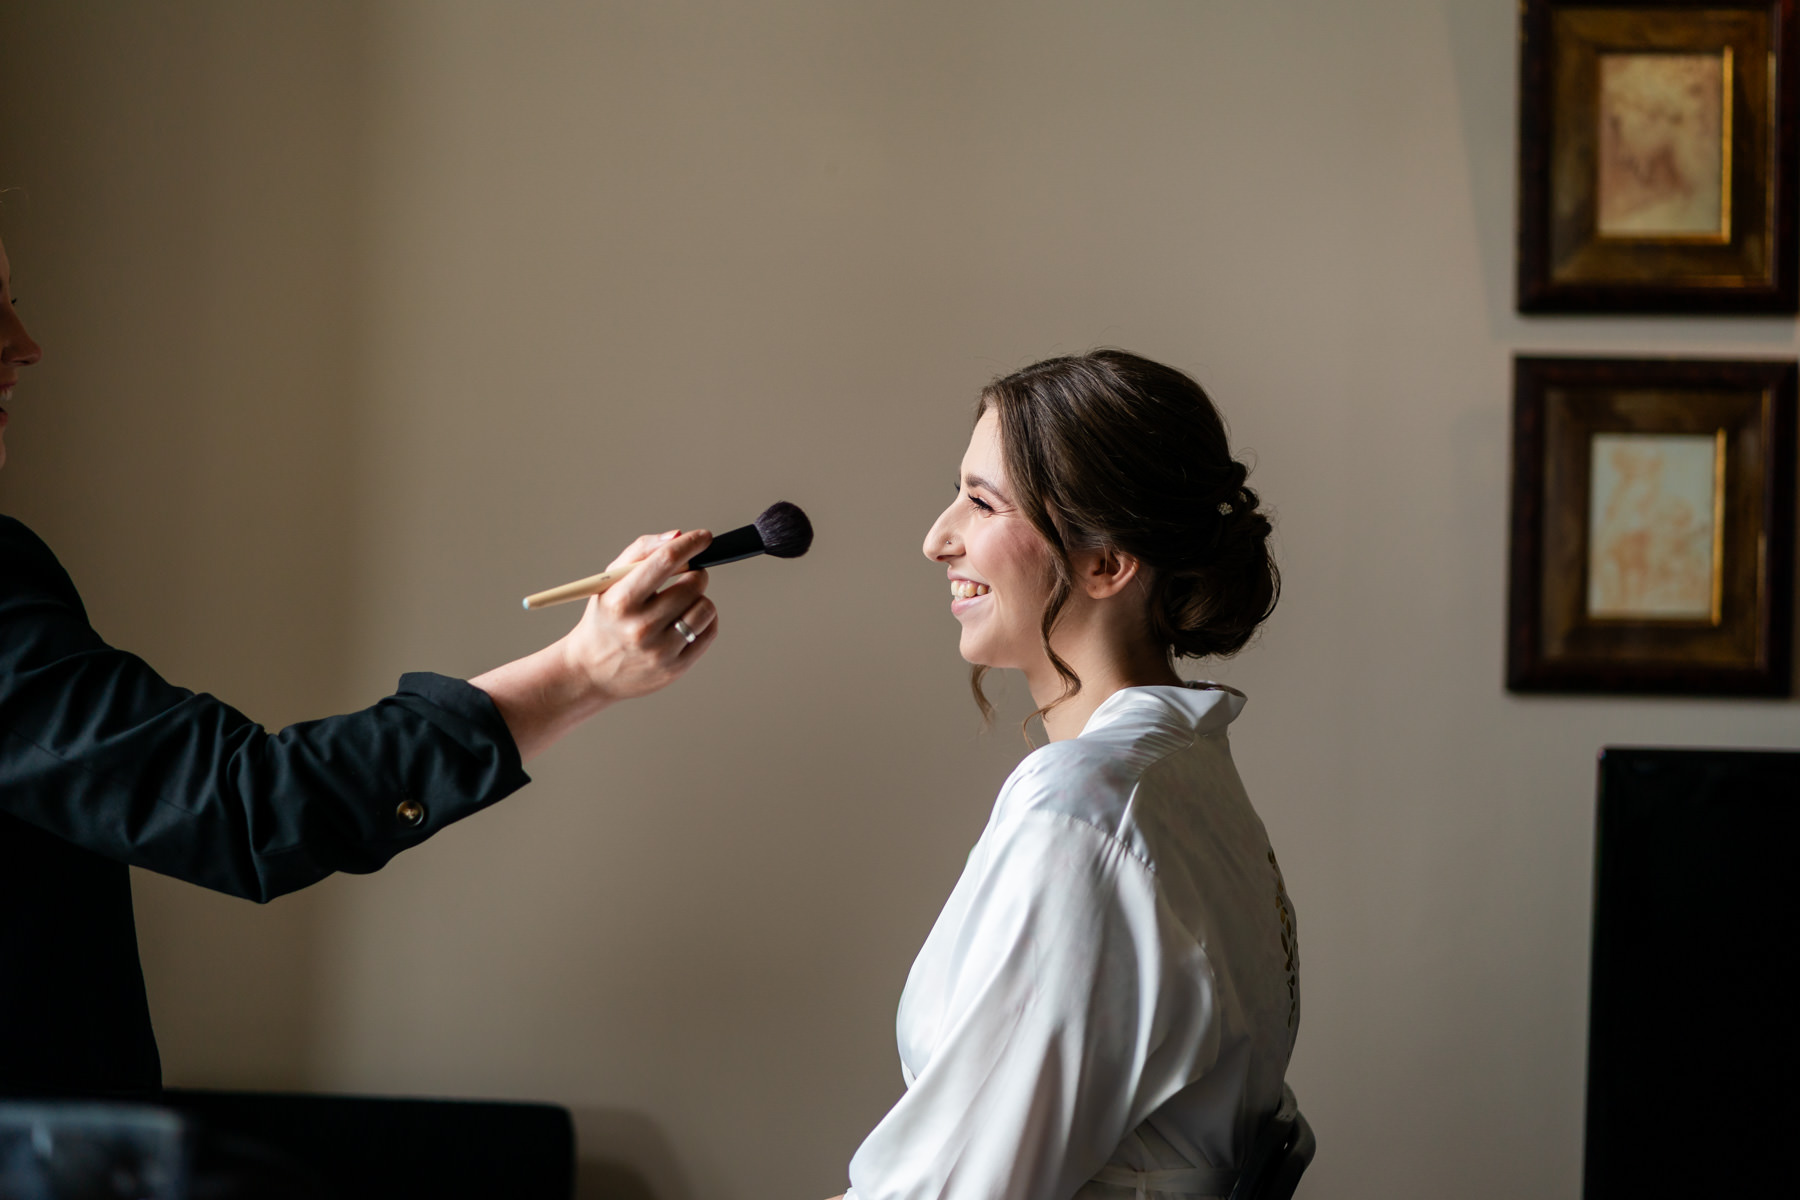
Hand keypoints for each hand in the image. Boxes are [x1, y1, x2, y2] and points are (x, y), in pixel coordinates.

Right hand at [471, 529, 719, 760]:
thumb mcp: (610, 581)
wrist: (591, 671)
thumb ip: (642, 551)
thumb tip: (678, 535)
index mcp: (620, 601)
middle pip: (692, 585)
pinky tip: (688, 619)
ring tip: (683, 601)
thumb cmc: (606, 617)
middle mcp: (640, 627)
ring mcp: (659, 651)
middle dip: (695, 574)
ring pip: (706, 608)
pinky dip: (705, 619)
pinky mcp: (675, 668)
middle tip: (686, 576)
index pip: (664, 561)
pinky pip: (710, 631)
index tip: (704, 537)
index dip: (690, 544)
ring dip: (700, 598)